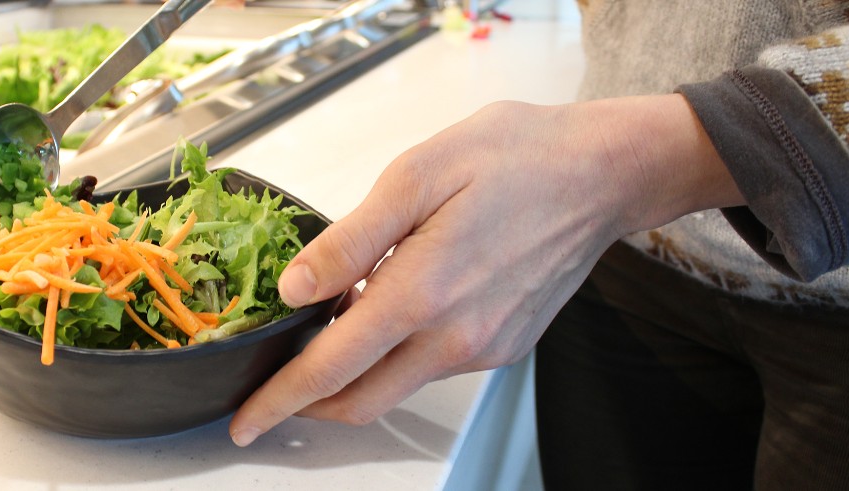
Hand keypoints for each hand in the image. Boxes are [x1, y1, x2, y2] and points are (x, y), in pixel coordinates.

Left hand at [229, 94, 741, 445]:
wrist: (603, 172)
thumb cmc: (515, 157)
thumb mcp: (416, 174)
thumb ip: (350, 239)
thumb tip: (296, 287)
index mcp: (421, 292)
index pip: (329, 369)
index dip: (279, 401)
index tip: (245, 423)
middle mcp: (454, 337)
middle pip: (360, 400)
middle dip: (307, 408)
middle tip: (271, 395)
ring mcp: (484, 348)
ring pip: (397, 387)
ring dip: (354, 376)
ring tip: (331, 330)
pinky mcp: (505, 347)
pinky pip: (435, 368)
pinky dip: (398, 356)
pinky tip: (392, 310)